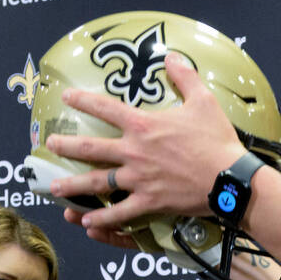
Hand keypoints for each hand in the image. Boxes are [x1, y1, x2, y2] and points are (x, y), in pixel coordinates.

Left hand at [46, 52, 245, 233]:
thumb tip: (173, 57)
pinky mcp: (149, 201)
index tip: (66, 98)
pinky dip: (102, 218)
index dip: (83, 101)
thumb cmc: (217, 139)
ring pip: (97, 182)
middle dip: (66, 146)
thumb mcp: (204, 100)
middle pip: (90, 148)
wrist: (229, 178)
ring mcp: (139, 179)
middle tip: (50, 145)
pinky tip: (86, 222)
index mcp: (143, 125)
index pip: (105, 108)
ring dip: (73, 185)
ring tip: (55, 187)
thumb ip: (185, 77)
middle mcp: (134, 151)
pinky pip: (120, 212)